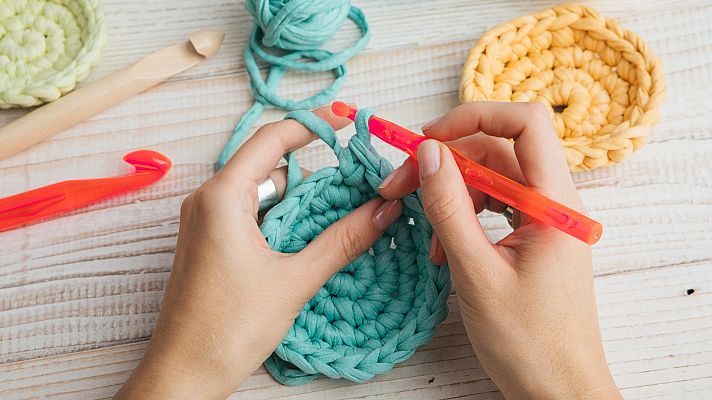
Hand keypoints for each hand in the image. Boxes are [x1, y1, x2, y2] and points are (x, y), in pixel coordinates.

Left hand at [114, 106, 403, 399]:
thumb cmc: (226, 330)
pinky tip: (308, 241)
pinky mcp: (210, 242)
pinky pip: (251, 214)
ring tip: (339, 219)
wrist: (182, 375)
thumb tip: (384, 209)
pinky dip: (282, 220)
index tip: (346, 122)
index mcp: (222, 196)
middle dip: (313, 173)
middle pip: (270, 166)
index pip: (272, 139)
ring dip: (300, 202)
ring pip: (263, 193)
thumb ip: (342, 240)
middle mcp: (208, 200)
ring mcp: (205, 222)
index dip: (312, 125)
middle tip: (355, 185)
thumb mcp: (294, 280)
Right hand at [379, 102, 620, 398]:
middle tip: (398, 186)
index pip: (525, 123)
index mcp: (555, 202)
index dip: (473, 116)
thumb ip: (450, 208)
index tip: (427, 138)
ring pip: (490, 179)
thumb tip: (427, 153)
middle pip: (496, 151)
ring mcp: (544, 220)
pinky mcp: (532, 238)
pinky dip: (463, 217)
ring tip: (423, 228)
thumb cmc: (529, 343)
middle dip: (445, 162)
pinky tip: (442, 246)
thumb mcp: (476, 273)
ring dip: (450, 194)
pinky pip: (493, 207)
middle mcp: (554, 202)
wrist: (558, 391)